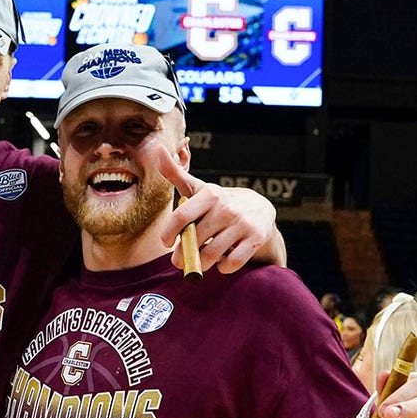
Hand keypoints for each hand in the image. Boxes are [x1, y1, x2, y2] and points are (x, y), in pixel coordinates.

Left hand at [142, 142, 284, 272]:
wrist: (259, 209)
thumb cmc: (219, 203)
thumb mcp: (198, 189)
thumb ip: (175, 173)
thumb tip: (157, 149)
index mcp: (209, 195)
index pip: (181, 216)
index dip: (169, 233)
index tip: (166, 242)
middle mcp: (226, 207)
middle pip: (195, 240)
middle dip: (184, 255)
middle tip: (181, 260)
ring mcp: (242, 223)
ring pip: (211, 255)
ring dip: (202, 263)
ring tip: (202, 260)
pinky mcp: (255, 238)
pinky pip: (231, 263)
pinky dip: (223, 267)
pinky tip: (222, 261)